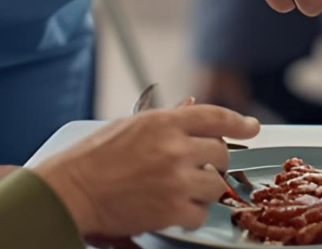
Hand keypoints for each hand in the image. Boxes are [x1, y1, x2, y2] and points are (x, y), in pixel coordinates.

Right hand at [35, 105, 260, 238]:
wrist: (68, 193)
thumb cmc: (91, 159)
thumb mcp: (128, 126)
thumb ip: (165, 119)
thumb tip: (191, 107)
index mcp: (164, 122)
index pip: (216, 116)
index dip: (240, 122)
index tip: (252, 127)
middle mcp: (174, 147)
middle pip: (221, 153)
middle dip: (212, 163)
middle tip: (195, 170)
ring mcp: (175, 179)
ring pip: (214, 185)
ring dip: (202, 191)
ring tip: (178, 192)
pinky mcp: (171, 209)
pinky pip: (200, 213)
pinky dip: (190, 215)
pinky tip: (172, 210)